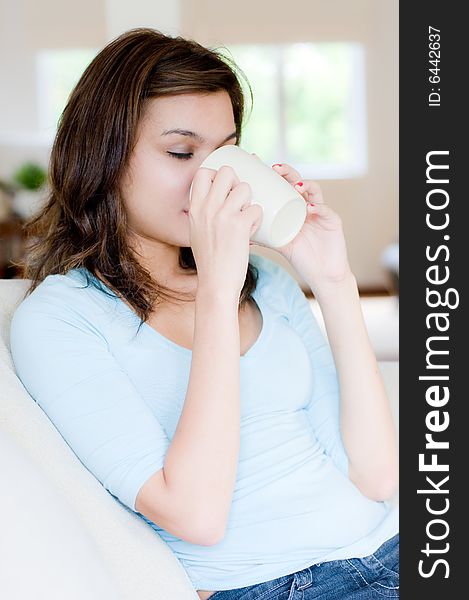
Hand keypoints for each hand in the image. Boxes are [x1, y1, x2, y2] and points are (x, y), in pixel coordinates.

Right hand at [189, 166, 262, 297]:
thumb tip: (213, 203)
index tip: (225, 186)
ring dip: (250, 200)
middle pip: (227, 172)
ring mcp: (224, 215)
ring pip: (245, 188)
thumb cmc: (209, 262)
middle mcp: (208, 208)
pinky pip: (256, 209)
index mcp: (195, 208)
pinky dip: (258, 218)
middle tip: (240, 198)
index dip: (217, 174)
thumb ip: (203, 216)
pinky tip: (252, 230)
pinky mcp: (240, 226)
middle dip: (237, 181)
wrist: (215, 283)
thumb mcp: (196, 233)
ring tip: (247, 216)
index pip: (204, 172)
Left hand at [269, 163, 351, 292]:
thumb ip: (263, 238)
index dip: (273, 174)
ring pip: (314, 191)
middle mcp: (307, 205)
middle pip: (298, 181)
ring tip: (295, 186)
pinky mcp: (333, 221)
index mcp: (293, 207)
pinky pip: (325, 210)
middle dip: (288, 172)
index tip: (259, 164)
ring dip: (304, 185)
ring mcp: (320, 211)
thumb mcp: (278, 245)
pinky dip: (318, 208)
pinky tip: (309, 208)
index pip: (283, 185)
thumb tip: (242, 235)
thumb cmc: (301, 258)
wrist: (322, 275)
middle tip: (275, 169)